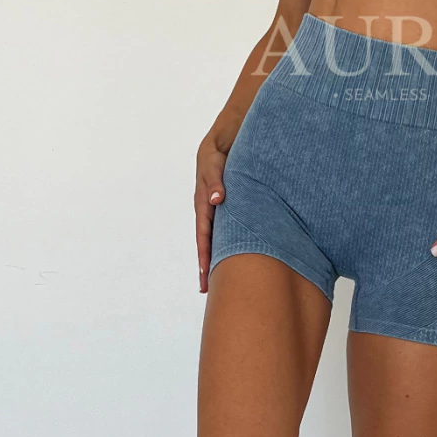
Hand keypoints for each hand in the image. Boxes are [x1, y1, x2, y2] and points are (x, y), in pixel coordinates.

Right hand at [194, 130, 228, 292]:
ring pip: (215, 240)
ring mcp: (215, 213)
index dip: (204, 255)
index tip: (204, 273)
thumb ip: (215, 182)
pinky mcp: (224, 210)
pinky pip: (224, 232)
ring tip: (218, 281)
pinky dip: (226, 245)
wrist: (219, 146)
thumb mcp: (215, 167)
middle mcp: (208, 213)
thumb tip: (216, 199)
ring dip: (216, 259)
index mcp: (203, 206)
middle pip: (206, 244)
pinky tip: (233, 257)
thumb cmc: (216, 158)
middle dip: (206, 266)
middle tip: (207, 290)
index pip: (203, 236)